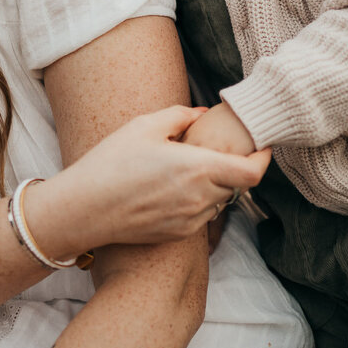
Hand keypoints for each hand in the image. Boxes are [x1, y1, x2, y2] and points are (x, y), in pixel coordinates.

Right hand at [33, 106, 270, 254]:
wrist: (84, 209)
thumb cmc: (111, 163)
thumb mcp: (144, 126)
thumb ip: (181, 116)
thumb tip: (202, 114)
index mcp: (198, 169)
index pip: (251, 172)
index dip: (264, 159)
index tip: (262, 145)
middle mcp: (200, 199)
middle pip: (237, 185)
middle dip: (234, 166)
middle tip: (216, 149)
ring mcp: (190, 220)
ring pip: (219, 201)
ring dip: (214, 185)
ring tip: (187, 168)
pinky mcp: (178, 234)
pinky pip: (200, 215)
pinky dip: (197, 200)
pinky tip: (170, 188)